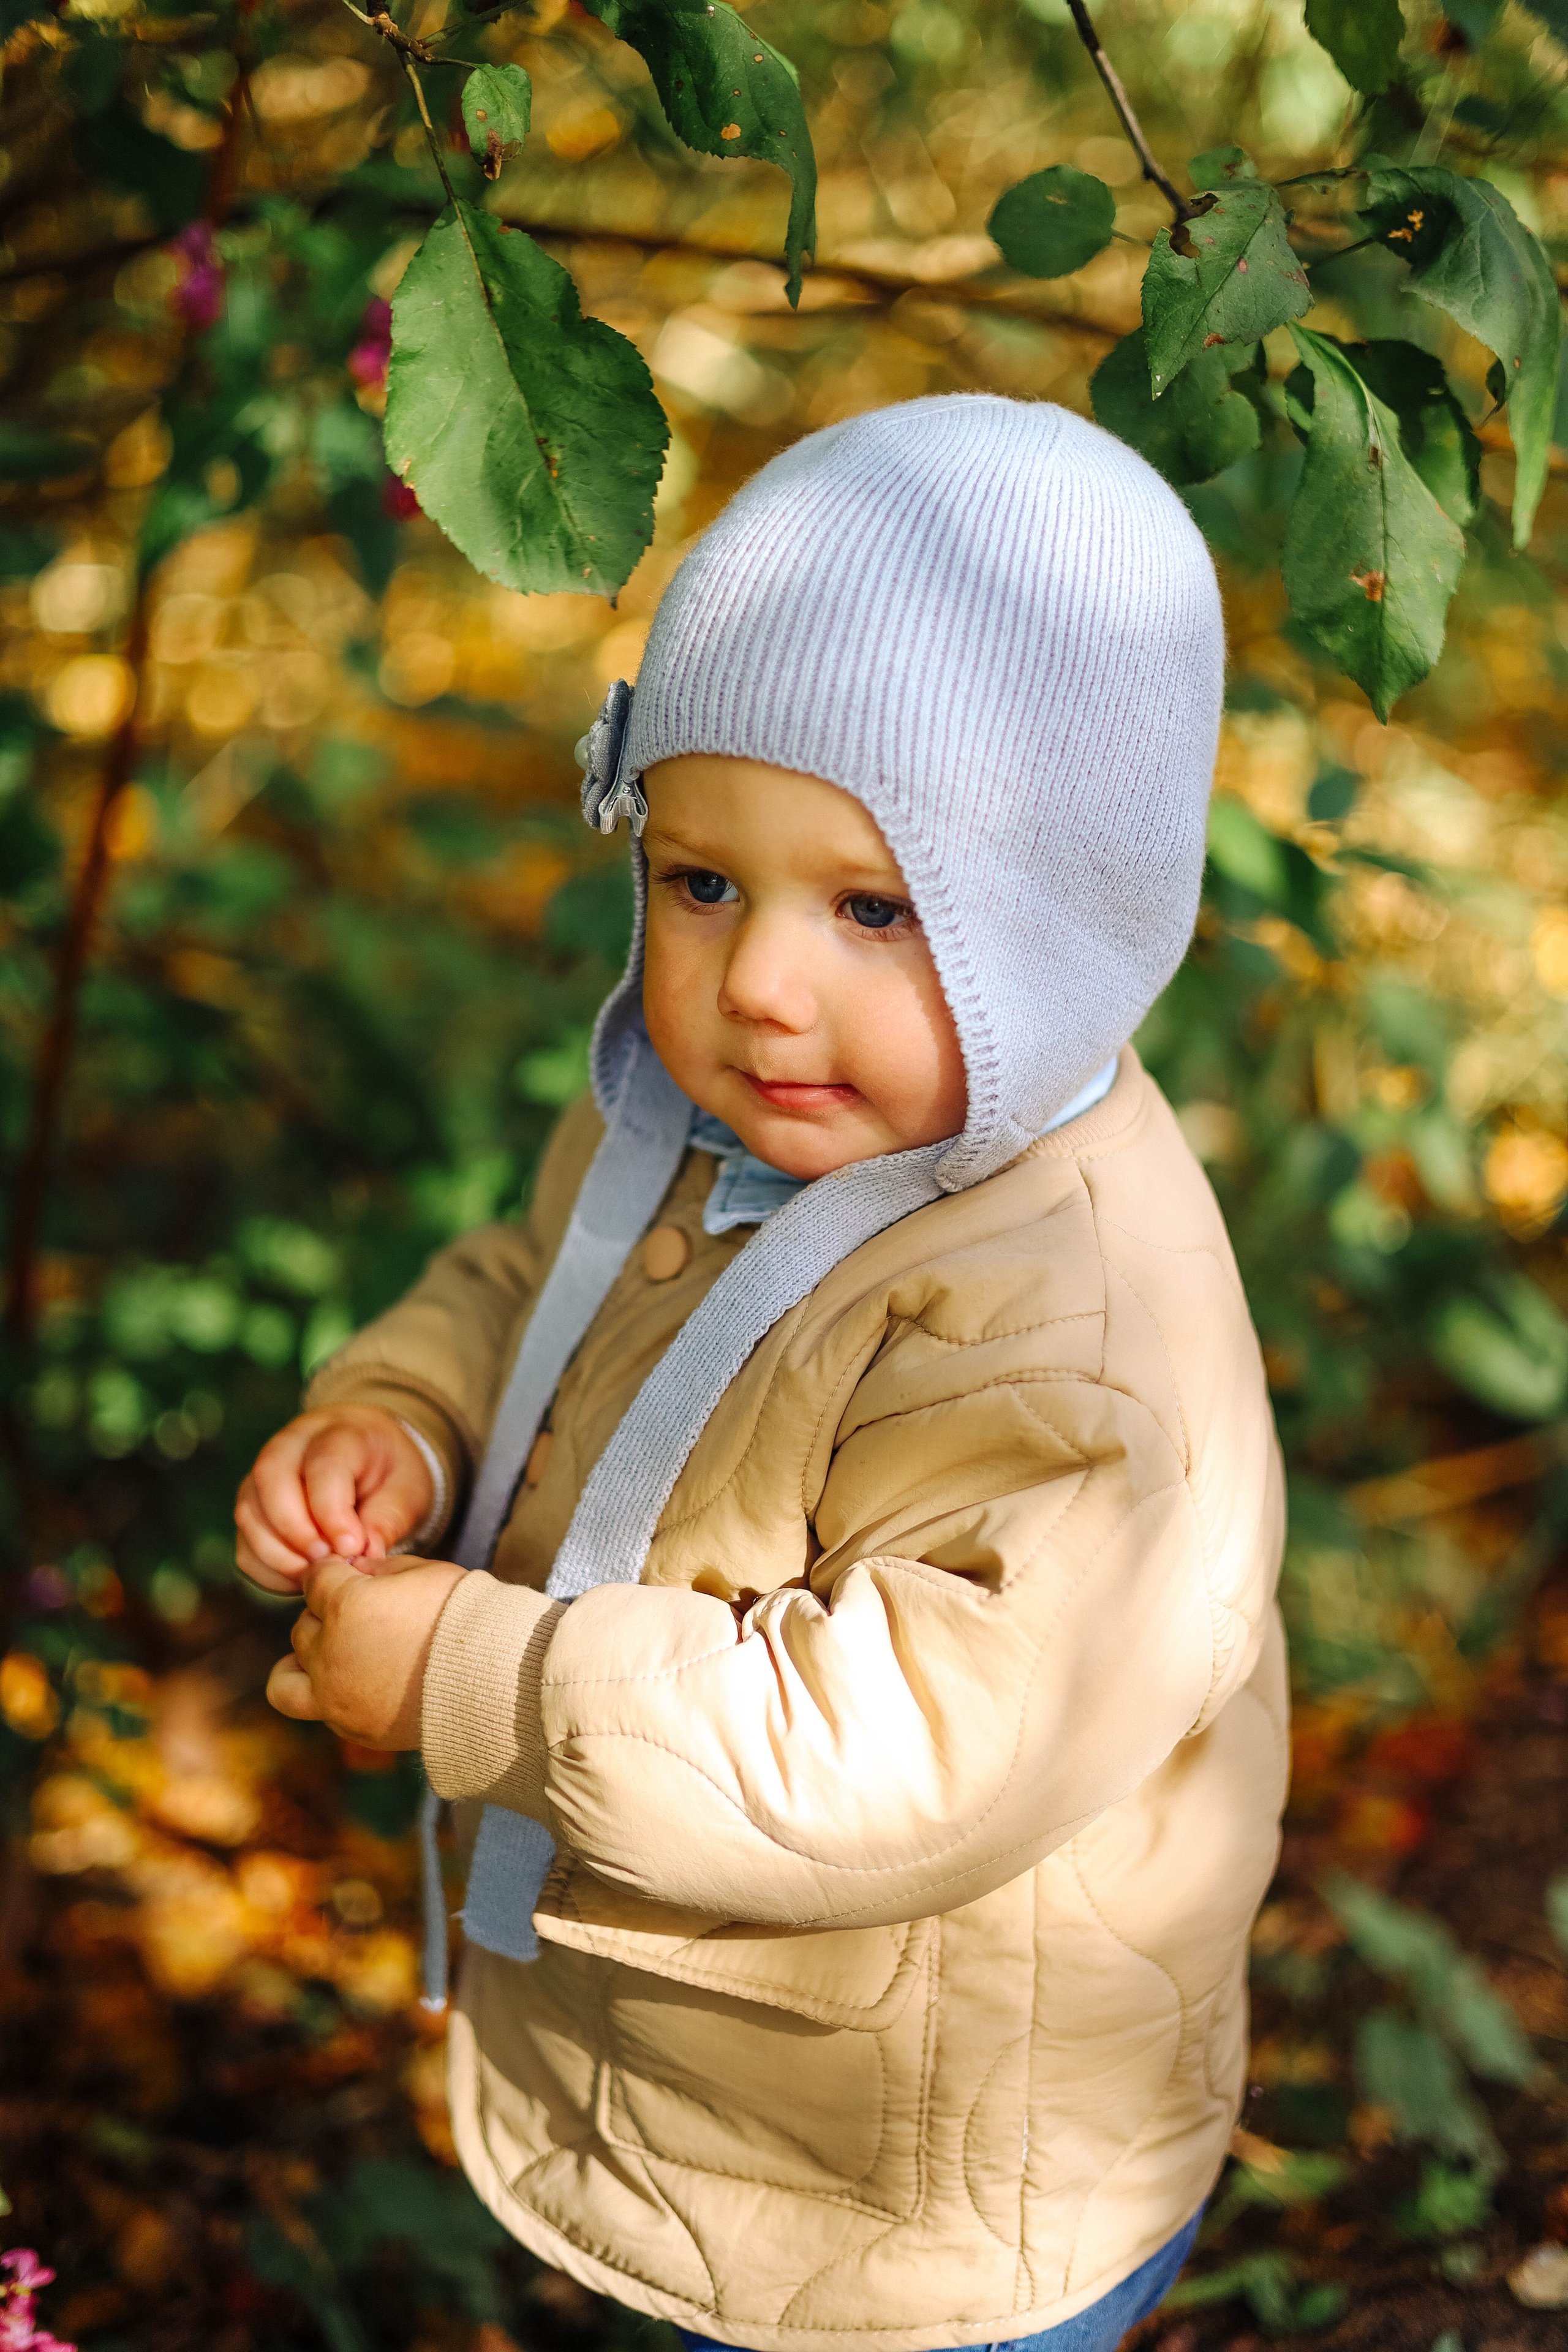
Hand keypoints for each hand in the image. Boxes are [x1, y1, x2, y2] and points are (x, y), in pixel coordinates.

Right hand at [235, 1407, 435, 1592]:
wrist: (370, 1460)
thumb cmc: (390, 1473)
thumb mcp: (407, 1489)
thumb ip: (389, 1517)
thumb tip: (366, 1553)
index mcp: (339, 1433)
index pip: (323, 1466)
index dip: (332, 1512)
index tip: (352, 1548)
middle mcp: (291, 1446)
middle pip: (271, 1479)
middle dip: (296, 1530)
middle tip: (328, 1562)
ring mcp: (263, 1476)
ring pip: (250, 1513)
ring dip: (279, 1555)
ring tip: (318, 1575)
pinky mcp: (252, 1509)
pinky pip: (245, 1544)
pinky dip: (269, 1570)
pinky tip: (302, 1579)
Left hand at [265, 1554, 464, 1746]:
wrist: (497, 1680)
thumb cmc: (465, 1616)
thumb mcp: (423, 1572)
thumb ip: (378, 1570)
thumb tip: (354, 1572)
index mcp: (345, 1605)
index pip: (315, 1579)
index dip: (336, 1572)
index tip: (354, 1575)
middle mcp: (329, 1653)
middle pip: (302, 1625)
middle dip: (326, 1614)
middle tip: (362, 1614)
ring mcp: (336, 1697)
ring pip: (286, 1676)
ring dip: (306, 1659)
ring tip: (334, 1655)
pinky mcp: (352, 1727)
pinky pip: (317, 1709)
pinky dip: (327, 1694)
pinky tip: (358, 1682)